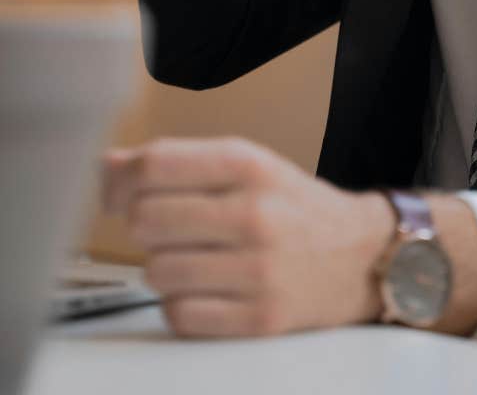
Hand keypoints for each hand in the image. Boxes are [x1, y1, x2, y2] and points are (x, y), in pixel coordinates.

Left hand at [100, 136, 392, 337]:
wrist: (363, 256)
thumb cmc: (295, 208)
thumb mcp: (247, 165)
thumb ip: (177, 162)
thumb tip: (107, 167)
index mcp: (249, 164)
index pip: (155, 165)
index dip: (121, 181)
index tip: (117, 193)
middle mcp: (254, 213)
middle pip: (145, 219)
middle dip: (145, 225)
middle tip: (169, 227)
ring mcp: (257, 269)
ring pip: (156, 271)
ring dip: (164, 267)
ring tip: (195, 258)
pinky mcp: (259, 319)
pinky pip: (179, 315)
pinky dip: (182, 305)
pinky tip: (207, 288)